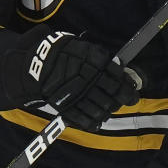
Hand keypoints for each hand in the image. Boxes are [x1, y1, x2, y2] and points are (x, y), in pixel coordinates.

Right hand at [4, 30, 140, 130]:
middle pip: (113, 92)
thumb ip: (98, 56)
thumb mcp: (80, 46)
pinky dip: (92, 122)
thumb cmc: (60, 51)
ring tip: (111, 109)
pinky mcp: (66, 106)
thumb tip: (118, 67)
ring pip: (101, 106)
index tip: (134, 88)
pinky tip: (97, 122)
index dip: (128, 83)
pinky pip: (83, 117)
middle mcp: (88, 77)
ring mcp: (77, 93)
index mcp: (93, 59)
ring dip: (110, 109)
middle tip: (130, 99)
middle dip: (125, 98)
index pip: (117, 74)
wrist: (33, 64)